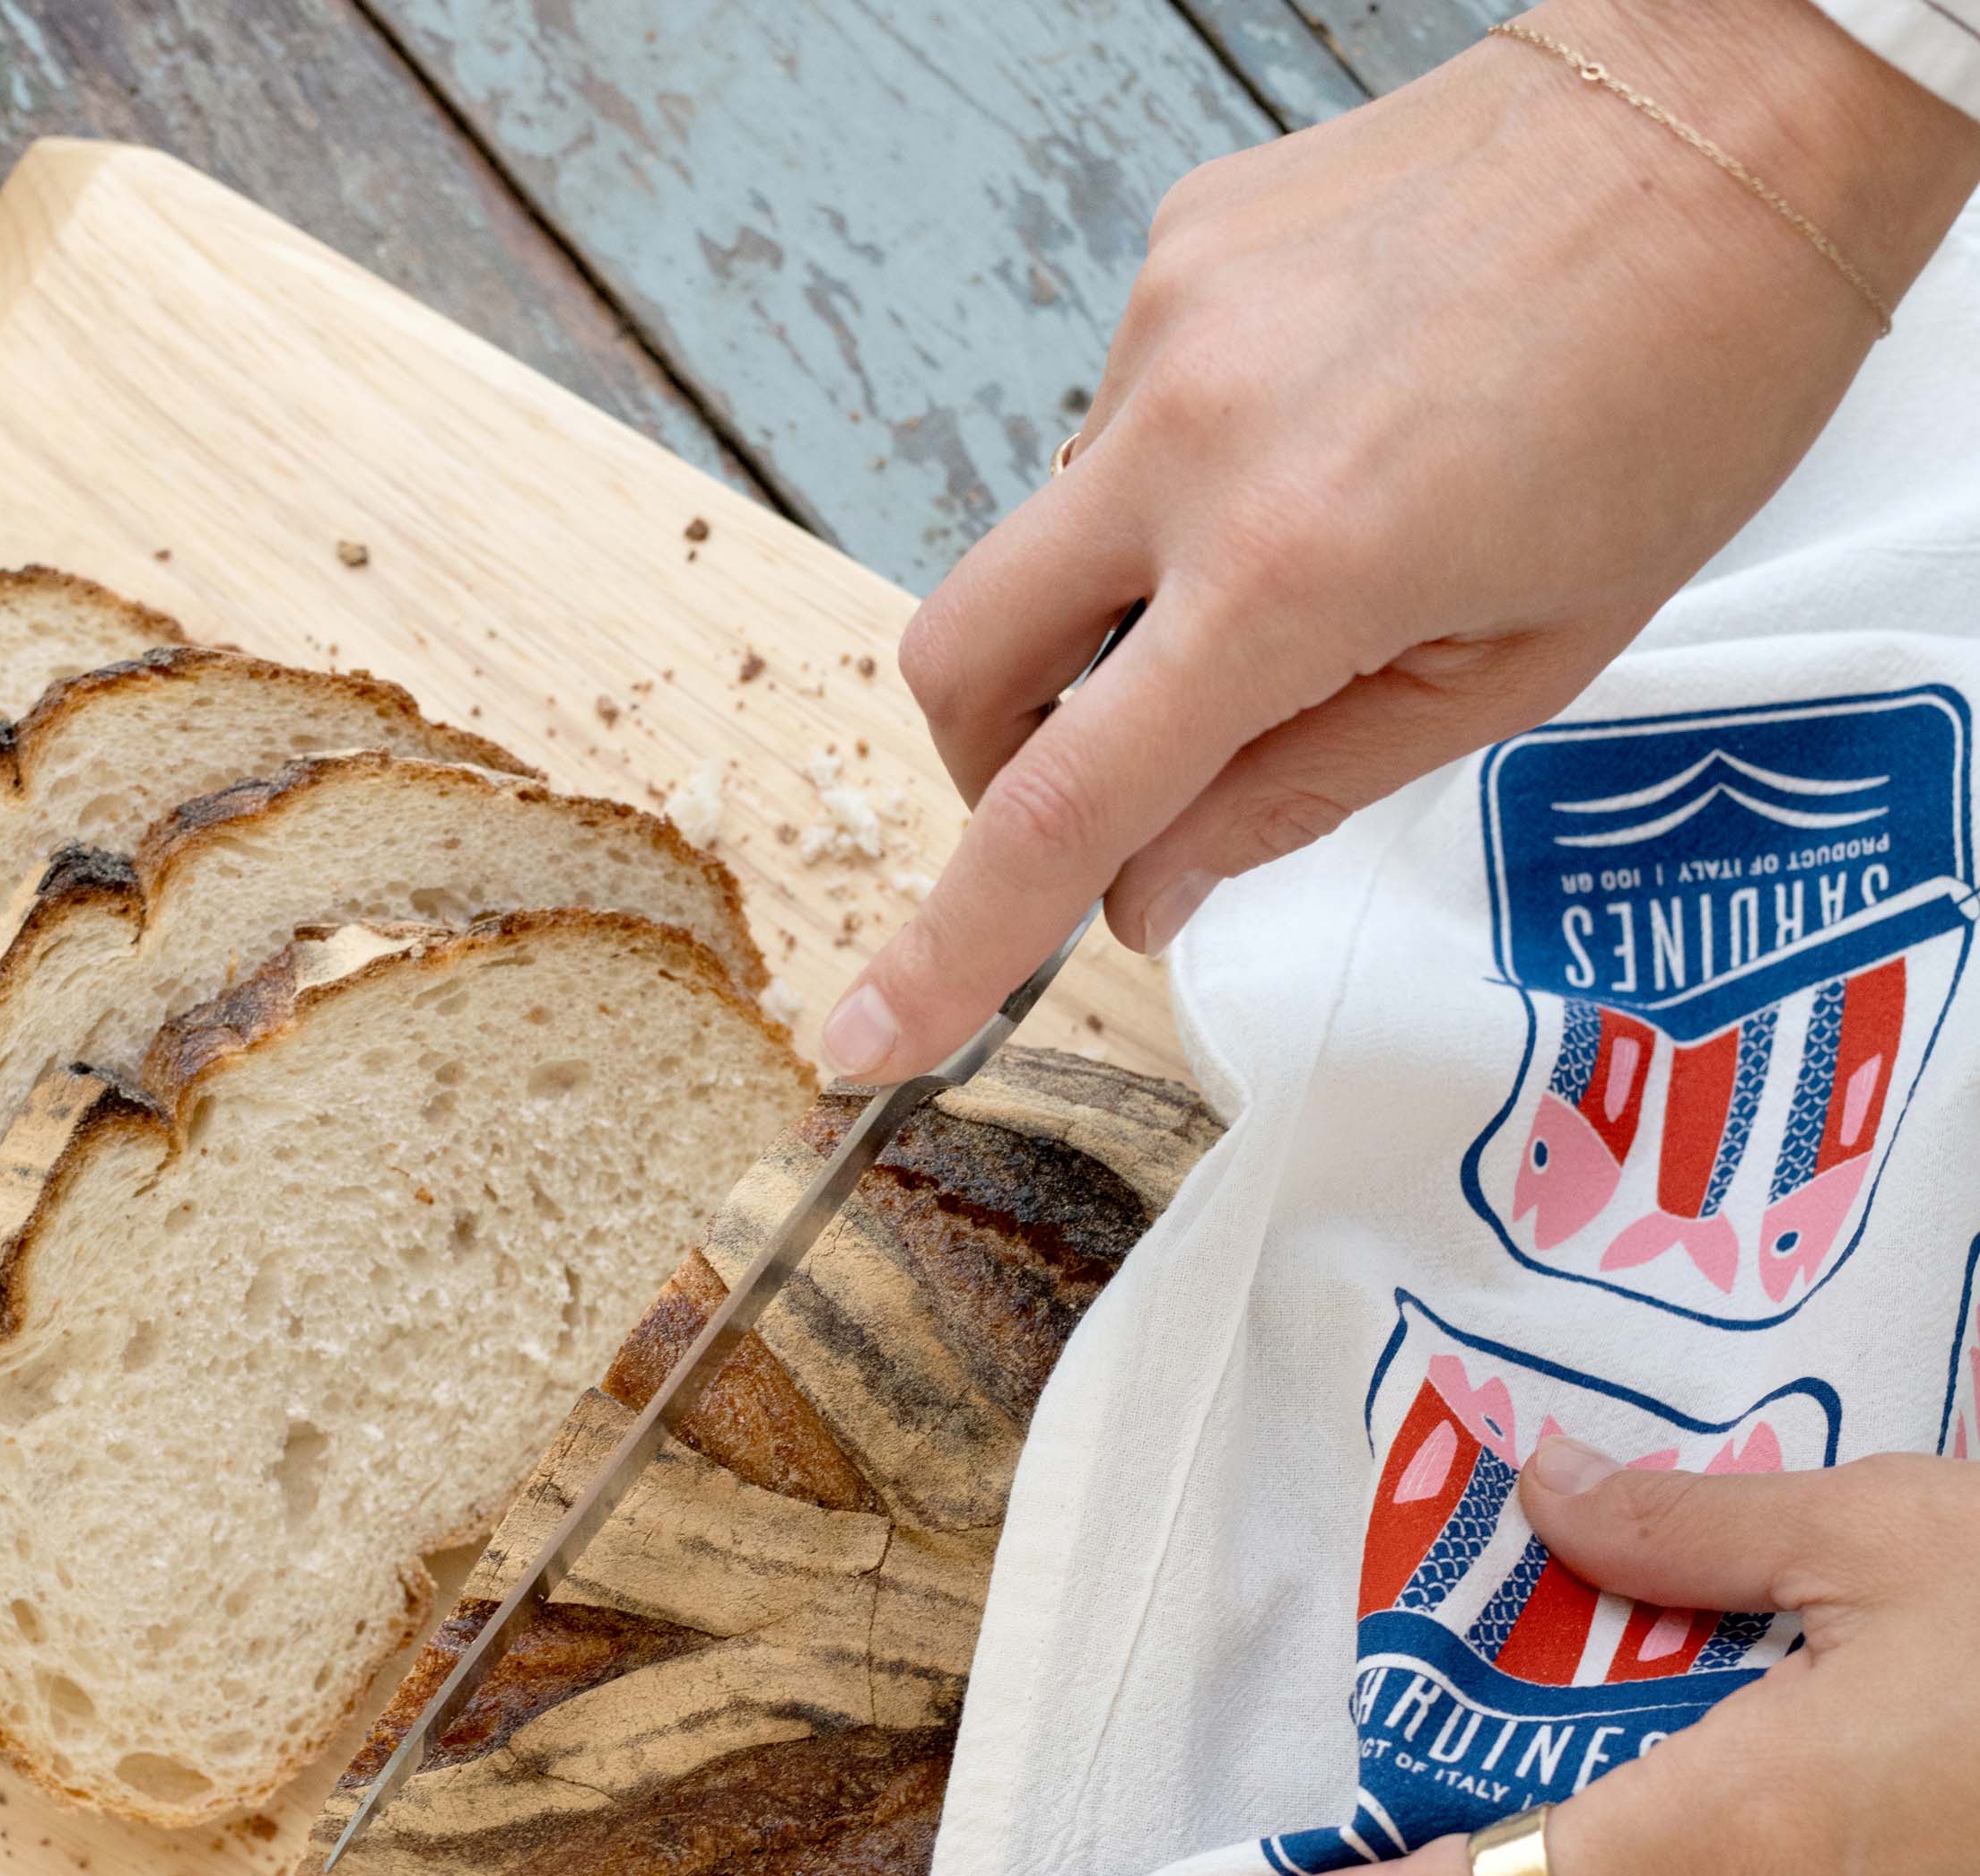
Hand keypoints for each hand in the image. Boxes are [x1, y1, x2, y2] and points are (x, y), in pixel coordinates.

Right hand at [824, 0, 1979, 1080]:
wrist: (1746, 106)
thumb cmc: (1686, 389)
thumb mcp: (1522, 660)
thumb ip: (1301, 787)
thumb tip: (1146, 892)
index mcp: (1293, 572)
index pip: (1060, 803)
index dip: (949, 945)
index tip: (864, 1033)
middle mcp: (1190, 439)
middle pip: (960, 661)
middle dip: (995, 759)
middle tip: (1114, 781)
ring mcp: (1170, 326)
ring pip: (1052, 537)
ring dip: (1125, 601)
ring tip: (1305, 554)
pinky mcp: (1183, 246)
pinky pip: (1122, 418)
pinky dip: (1183, 479)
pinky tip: (1320, 436)